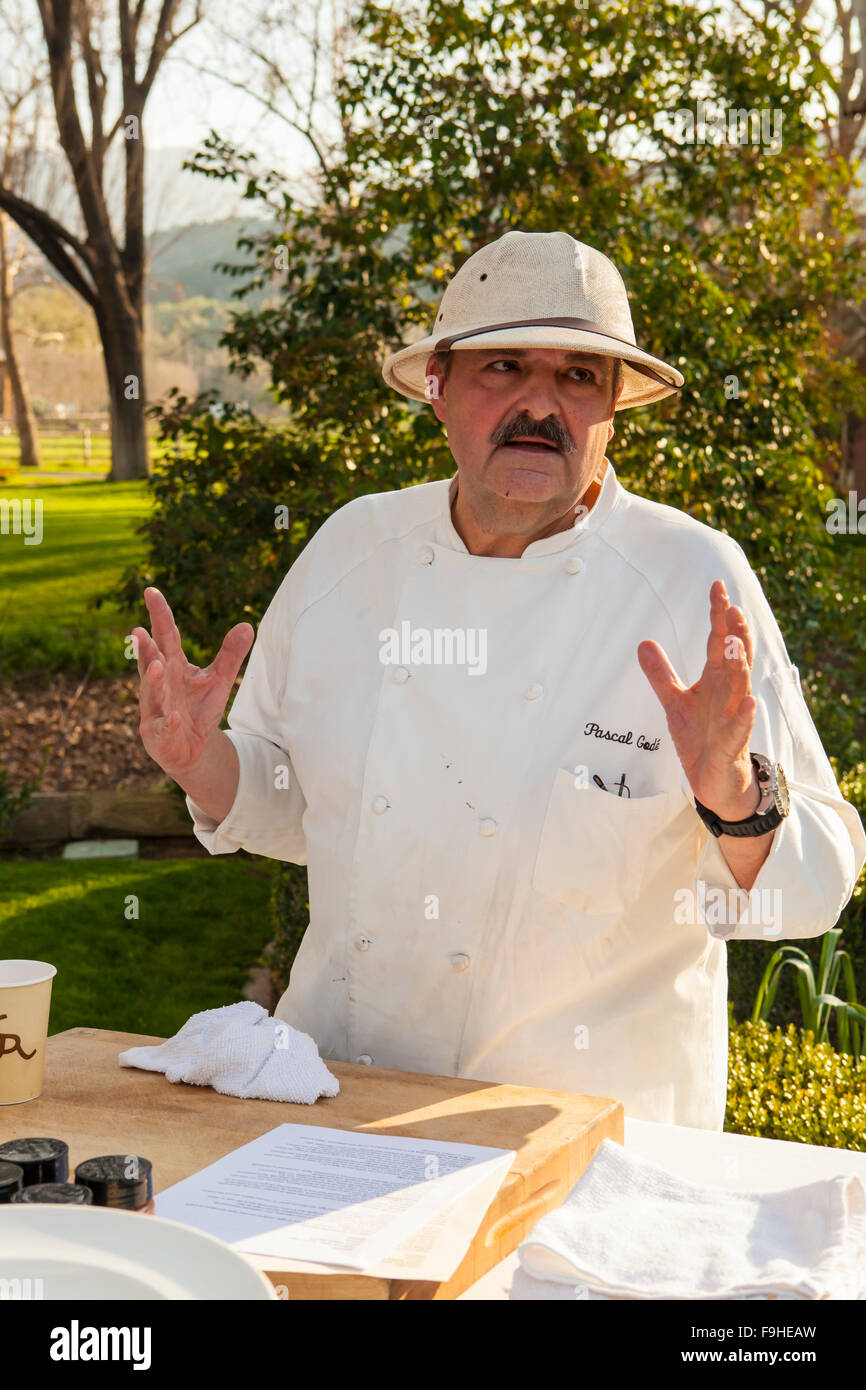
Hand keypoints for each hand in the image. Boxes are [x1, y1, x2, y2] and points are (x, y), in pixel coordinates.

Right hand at [134, 588, 253, 777]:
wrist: (193, 748)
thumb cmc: (199, 708)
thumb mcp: (219, 680)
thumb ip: (230, 654)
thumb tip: (247, 625)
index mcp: (173, 665)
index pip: (165, 635)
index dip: (159, 614)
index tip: (151, 591)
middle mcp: (159, 683)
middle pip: (151, 661)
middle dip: (144, 648)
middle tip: (139, 631)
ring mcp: (155, 708)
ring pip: (151, 693)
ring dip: (153, 681)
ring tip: (157, 666)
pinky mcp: (157, 733)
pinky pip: (162, 727)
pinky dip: (167, 722)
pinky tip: (174, 717)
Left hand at [637, 580, 759, 820]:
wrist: (714, 780)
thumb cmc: (701, 738)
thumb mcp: (675, 702)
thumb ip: (661, 674)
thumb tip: (643, 642)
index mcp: (716, 680)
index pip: (718, 640)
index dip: (718, 615)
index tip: (717, 587)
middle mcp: (729, 694)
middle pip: (734, 658)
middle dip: (734, 633)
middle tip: (732, 607)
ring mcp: (733, 718)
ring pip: (740, 688)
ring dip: (739, 667)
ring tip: (734, 645)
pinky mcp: (732, 745)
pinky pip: (740, 729)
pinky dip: (745, 716)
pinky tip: (749, 703)